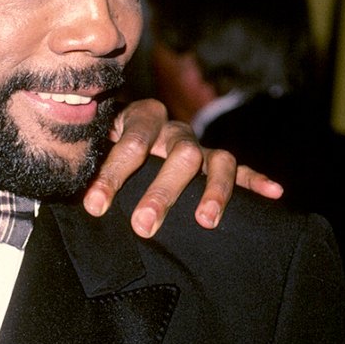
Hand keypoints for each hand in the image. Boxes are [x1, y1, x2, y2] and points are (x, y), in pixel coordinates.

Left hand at [83, 98, 283, 237]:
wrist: (115, 125)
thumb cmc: (100, 145)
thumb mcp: (89, 147)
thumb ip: (84, 163)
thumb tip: (69, 194)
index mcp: (139, 118)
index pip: (130, 143)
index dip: (113, 175)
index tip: (96, 206)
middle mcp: (172, 129)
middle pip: (177, 154)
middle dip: (161, 192)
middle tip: (143, 225)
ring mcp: (197, 145)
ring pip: (213, 159)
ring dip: (212, 190)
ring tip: (205, 221)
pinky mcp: (214, 161)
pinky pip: (239, 168)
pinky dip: (255, 180)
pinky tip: (275, 193)